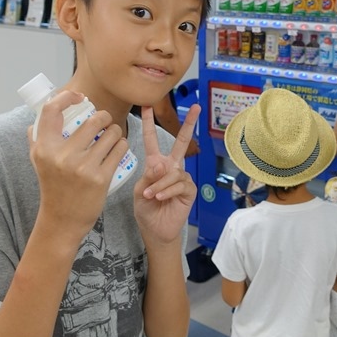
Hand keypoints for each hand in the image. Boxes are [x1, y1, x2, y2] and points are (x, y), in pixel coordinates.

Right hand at [28, 90, 128, 242]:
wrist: (62, 220)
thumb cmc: (52, 186)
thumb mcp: (38, 161)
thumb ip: (36, 138)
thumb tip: (38, 116)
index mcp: (44, 148)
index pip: (52, 110)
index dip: (67, 97)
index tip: (80, 97)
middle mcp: (62, 156)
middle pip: (93, 120)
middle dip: (104, 117)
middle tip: (105, 121)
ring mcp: (82, 167)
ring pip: (111, 134)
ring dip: (116, 131)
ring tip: (113, 134)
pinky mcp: (100, 178)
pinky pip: (119, 150)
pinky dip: (122, 145)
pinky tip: (119, 146)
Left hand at [134, 104, 199, 246]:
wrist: (155, 230)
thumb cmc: (146, 209)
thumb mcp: (140, 190)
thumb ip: (149, 176)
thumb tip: (163, 164)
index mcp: (156, 164)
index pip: (152, 140)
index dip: (149, 123)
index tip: (146, 106)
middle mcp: (171, 167)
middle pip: (181, 142)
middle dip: (189, 124)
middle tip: (196, 107)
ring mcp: (181, 178)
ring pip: (173, 172)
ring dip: (160, 184)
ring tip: (151, 196)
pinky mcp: (189, 190)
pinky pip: (180, 183)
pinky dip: (168, 190)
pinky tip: (161, 197)